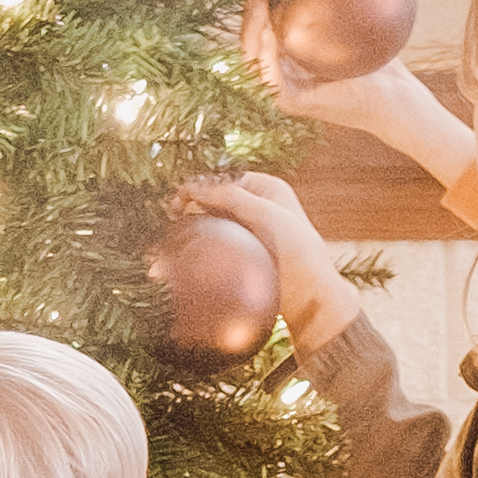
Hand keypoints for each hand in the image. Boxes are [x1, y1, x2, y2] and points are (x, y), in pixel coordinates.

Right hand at [171, 162, 348, 347]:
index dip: (198, 186)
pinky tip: (178, 257)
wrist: (310, 298)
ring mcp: (248, 230)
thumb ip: (231, 197)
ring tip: (167, 241)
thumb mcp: (266, 215)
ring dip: (189, 230)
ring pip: (211, 223)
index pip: (223, 179)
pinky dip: (197, 248)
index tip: (177, 200)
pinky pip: (214, 245)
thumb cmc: (299, 253)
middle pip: (213, 200)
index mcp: (266, 188)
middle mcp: (256, 205)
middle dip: (189, 208)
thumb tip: (193, 187)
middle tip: (168, 219)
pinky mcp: (242, 254)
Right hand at [238, 0, 477, 196]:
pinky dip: (267, 56)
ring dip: (251, 32)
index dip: (255, 11)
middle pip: (250, 46)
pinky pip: (271, 79)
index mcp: (291, 61)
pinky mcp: (294, 104)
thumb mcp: (358, 27)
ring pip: (253, 62)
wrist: (394, 96)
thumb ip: (341, 4)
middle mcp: (283, 77)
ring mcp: (286, 92)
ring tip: (261, 5)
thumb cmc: (379, 64)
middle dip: (248, 17)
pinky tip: (271, 32)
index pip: (261, 35)